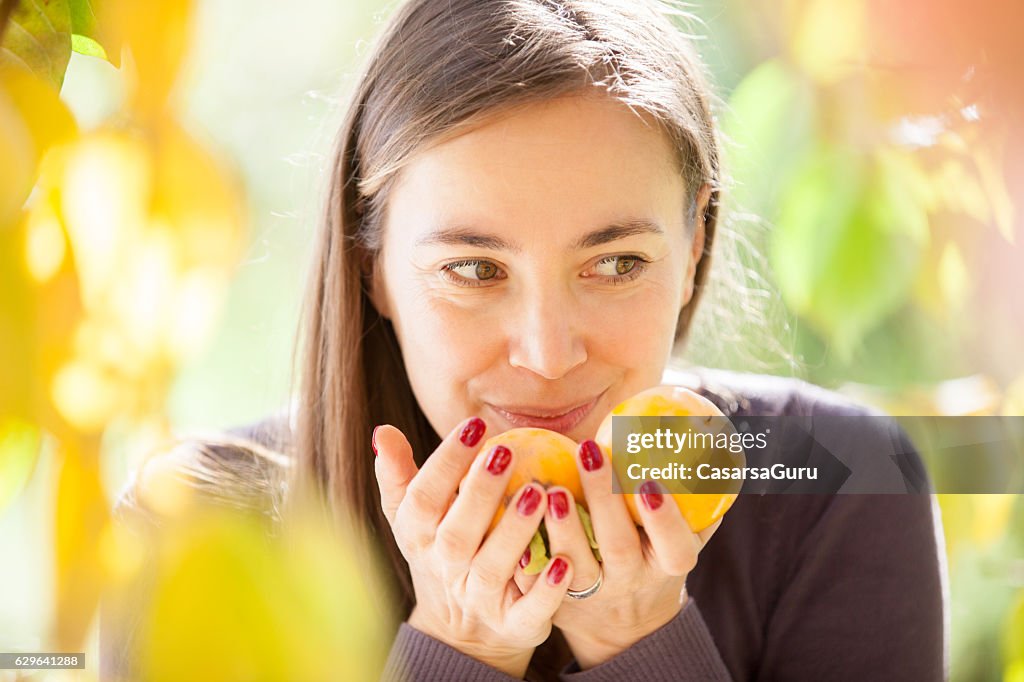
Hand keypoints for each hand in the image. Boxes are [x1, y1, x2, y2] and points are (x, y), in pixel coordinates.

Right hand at [374, 417, 574, 677]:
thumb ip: (399, 474)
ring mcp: (479, 600)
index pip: (423, 498)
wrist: (462, 633)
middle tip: (506, 451)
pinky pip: (529, 611)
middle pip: (457, 533)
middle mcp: (445, 570)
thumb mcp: (414, 518)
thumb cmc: (443, 552)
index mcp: (419, 537)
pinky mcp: (513, 627)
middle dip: (480, 492)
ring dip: (514, 532)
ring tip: (538, 492)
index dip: (445, 462)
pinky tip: (564, 562)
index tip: (474, 425)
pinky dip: (545, 590)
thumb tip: (382, 429)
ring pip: (493, 568)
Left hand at [514, 439, 720, 669]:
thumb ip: (700, 507)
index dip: (664, 518)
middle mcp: (630, 583)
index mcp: (667, 567)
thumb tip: (718, 447)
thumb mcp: (682, 544)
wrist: (621, 628)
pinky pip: (536, 576)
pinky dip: (525, 550)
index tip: (650, 481)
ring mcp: (591, 594)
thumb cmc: (654, 563)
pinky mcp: (554, 600)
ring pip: (574, 564)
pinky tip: (511, 515)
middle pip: (619, 546)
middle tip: (590, 452)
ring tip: (549, 487)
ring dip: (562, 525)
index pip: (675, 547)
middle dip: (604, 499)